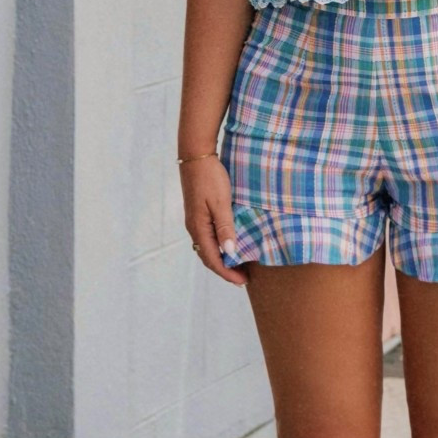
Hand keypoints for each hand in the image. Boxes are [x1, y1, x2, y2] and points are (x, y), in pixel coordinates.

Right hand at [181, 155, 248, 283]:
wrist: (196, 155)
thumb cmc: (210, 177)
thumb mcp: (221, 202)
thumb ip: (225, 227)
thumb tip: (230, 253)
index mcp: (199, 228)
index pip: (213, 260)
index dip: (227, 273)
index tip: (243, 281)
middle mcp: (194, 227)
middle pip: (208, 257)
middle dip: (225, 270)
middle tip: (243, 278)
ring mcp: (195, 221)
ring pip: (208, 248)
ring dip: (222, 259)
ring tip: (238, 265)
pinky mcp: (198, 213)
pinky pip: (208, 237)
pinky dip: (219, 247)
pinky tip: (230, 245)